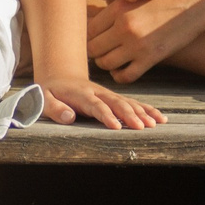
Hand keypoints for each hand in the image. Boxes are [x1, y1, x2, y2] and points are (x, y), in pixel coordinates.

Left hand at [36, 74, 165, 129]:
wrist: (59, 76)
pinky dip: (147, 109)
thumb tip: (70, 117)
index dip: (106, 116)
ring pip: (128, 102)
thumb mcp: (44, 99)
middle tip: (142, 128)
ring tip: (156, 123)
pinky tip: (160, 118)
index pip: (96, 106)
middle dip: (130, 115)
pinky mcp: (115, 98)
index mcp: (81, 94)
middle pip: (117, 103)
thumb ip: (55, 109)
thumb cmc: (50, 92)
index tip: (117, 127)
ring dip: (143, 112)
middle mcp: (98, 93)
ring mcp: (108, 94)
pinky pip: (133, 103)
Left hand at [86, 0, 204, 82]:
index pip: (88, 30)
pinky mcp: (150, 58)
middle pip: (92, 48)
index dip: (88, 37)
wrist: (195, 1)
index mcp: (118, 8)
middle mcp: (124, 27)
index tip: (94, 40)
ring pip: (105, 64)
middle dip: (95, 52)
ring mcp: (136, 44)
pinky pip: (124, 76)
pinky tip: (123, 69)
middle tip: (101, 52)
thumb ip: (117, 10)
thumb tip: (96, 23)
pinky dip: (120, 76)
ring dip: (106, 64)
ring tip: (112, 60)